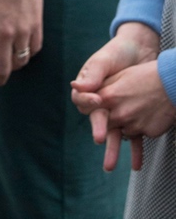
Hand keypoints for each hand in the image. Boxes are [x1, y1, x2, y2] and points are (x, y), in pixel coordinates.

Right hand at [71, 24, 159, 171]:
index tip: (98, 101)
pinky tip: (136, 163)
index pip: (82, 100)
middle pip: (97, 121)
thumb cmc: (118, 52)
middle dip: (99, 131)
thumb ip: (93, 73)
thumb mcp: (104, 60)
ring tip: (110, 166)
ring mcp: (116, 111)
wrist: (141, 51)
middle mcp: (100, 103)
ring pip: (113, 133)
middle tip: (101, 139)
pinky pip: (133, 135)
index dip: (88, 102)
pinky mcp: (132, 117)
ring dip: (112, 150)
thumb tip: (76, 85)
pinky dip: (135, 150)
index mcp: (88, 89)